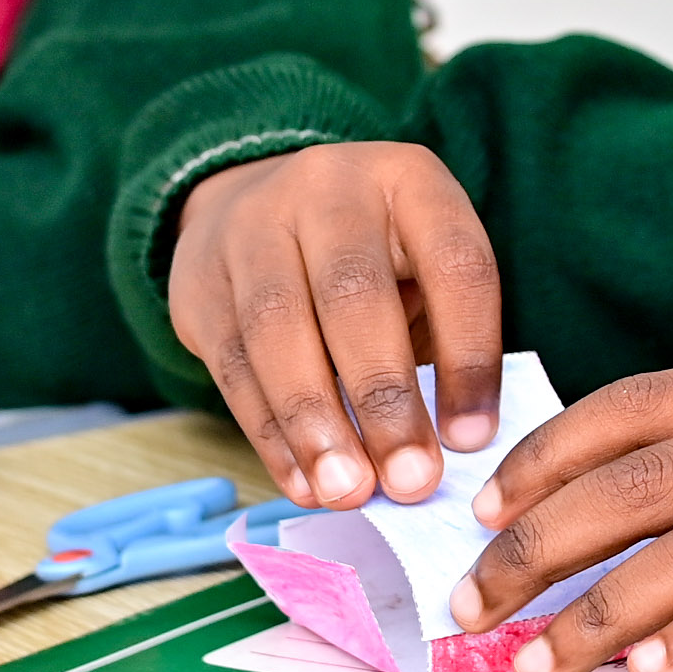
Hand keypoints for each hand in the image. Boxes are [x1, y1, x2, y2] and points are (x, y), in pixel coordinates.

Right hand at [168, 144, 504, 508]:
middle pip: (355, 294)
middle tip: (411, 480)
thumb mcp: (424, 266)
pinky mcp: (200, 280)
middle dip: (384, 397)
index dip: (471, 356)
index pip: (455, 264)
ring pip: (278, 327)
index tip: (472, 440)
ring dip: (316, 422)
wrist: (255, 198)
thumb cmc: (371, 256)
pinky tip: (302, 482)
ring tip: (348, 491)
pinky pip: (233, 363)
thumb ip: (443, 341)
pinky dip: (269, 432)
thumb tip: (452, 450)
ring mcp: (253, 227)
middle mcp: (328, 189)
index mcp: (410, 180)